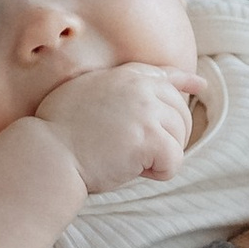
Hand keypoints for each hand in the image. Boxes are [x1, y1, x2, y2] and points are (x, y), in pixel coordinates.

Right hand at [33, 63, 197, 194]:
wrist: (49, 153)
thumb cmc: (57, 132)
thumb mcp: (83, 93)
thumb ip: (112, 90)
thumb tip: (136, 102)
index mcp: (125, 76)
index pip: (165, 74)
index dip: (185, 82)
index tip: (199, 86)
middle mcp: (141, 88)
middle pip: (181, 112)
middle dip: (170, 136)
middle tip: (143, 154)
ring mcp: (147, 112)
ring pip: (180, 138)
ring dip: (161, 156)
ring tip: (130, 161)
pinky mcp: (150, 139)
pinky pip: (174, 161)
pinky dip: (159, 173)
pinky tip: (135, 172)